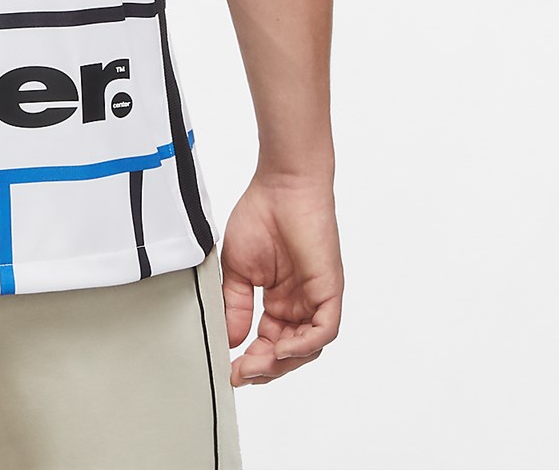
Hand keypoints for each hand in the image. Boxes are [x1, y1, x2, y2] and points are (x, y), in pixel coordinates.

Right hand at [220, 173, 342, 386]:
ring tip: (255, 365)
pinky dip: (303, 345)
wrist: (281, 186)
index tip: (230, 369)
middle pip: (288, 352)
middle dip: (265, 367)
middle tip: (241, 373)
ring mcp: (317, 299)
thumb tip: (229, 340)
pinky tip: (280, 348)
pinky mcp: (329, 291)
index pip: (269, 342)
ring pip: (307, 347)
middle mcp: (301, 304)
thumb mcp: (237, 268)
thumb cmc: (260, 215)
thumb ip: (235, 305)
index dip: (251, 359)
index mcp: (280, 300)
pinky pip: (323, 330)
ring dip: (282, 361)